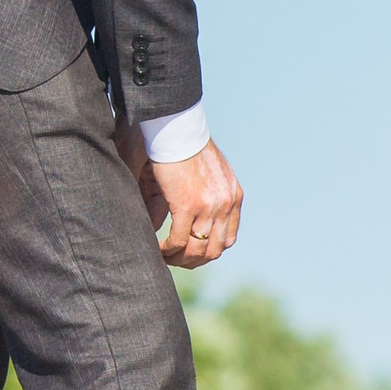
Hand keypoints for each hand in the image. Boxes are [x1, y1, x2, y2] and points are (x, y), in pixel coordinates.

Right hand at [118, 122, 243, 268]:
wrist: (179, 128)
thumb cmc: (188, 146)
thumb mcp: (209, 172)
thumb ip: (209, 194)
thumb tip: (196, 214)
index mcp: (233, 197)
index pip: (228, 238)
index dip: (210, 251)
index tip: (193, 253)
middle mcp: (225, 204)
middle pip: (213, 250)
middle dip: (194, 261)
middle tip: (176, 261)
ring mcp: (208, 207)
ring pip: (196, 250)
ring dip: (179, 259)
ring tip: (164, 257)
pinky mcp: (187, 205)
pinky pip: (178, 240)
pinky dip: (167, 250)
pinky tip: (157, 249)